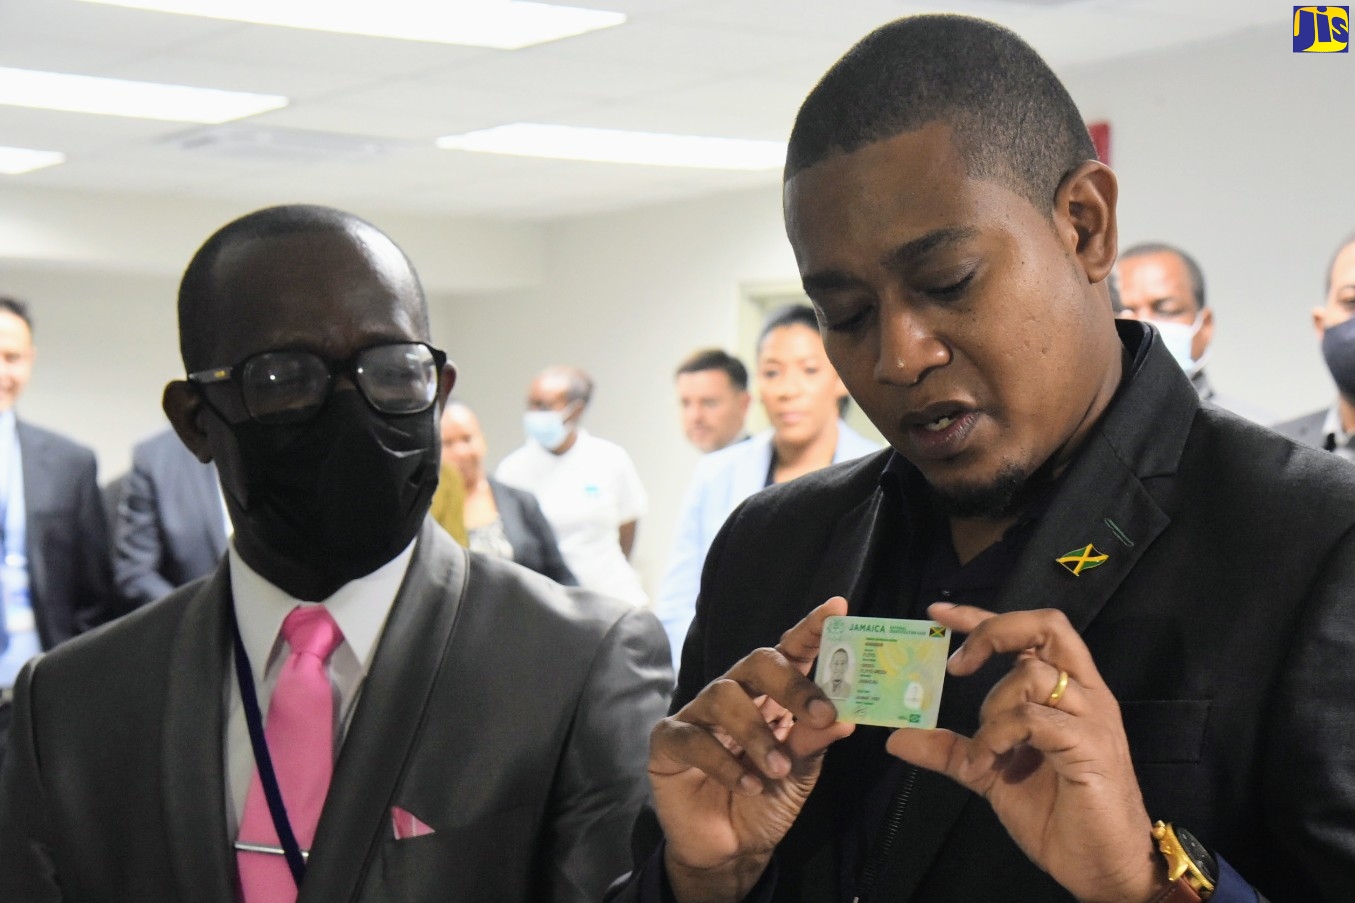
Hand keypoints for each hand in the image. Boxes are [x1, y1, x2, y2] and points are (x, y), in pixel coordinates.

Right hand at [648, 596, 856, 901]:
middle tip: (818, 713)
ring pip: (724, 696)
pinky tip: (747, 786)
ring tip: (777, 770)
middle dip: (790, 682)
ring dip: (757, 733)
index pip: (790, 651)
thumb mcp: (801, 772)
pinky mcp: (669, 742)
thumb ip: (815, 740)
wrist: (730, 851)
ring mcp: (698, 715)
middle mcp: (734, 695)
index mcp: (769, 695)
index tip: (838, 609)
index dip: (811, 628)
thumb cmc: (766, 801)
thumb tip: (846, 716)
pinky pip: (694, 738)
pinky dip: (725, 763)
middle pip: (756, 662)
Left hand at [886, 603, 1167, 902]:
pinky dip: (997, 737)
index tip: (936, 612)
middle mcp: (1084, 693)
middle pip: (1046, 626)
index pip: (1028, 632)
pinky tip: (987, 765)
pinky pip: (1032, 719)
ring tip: (979, 752)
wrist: (1103, 866)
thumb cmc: (1058, 815)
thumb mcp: (990, 774)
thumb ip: (950, 749)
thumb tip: (896, 737)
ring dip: (990, 709)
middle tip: (957, 667)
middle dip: (994, 632)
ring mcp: (1091, 717)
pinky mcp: (1090, 746)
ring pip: (1030, 675)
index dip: (981, 616)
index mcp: (1066, 692)